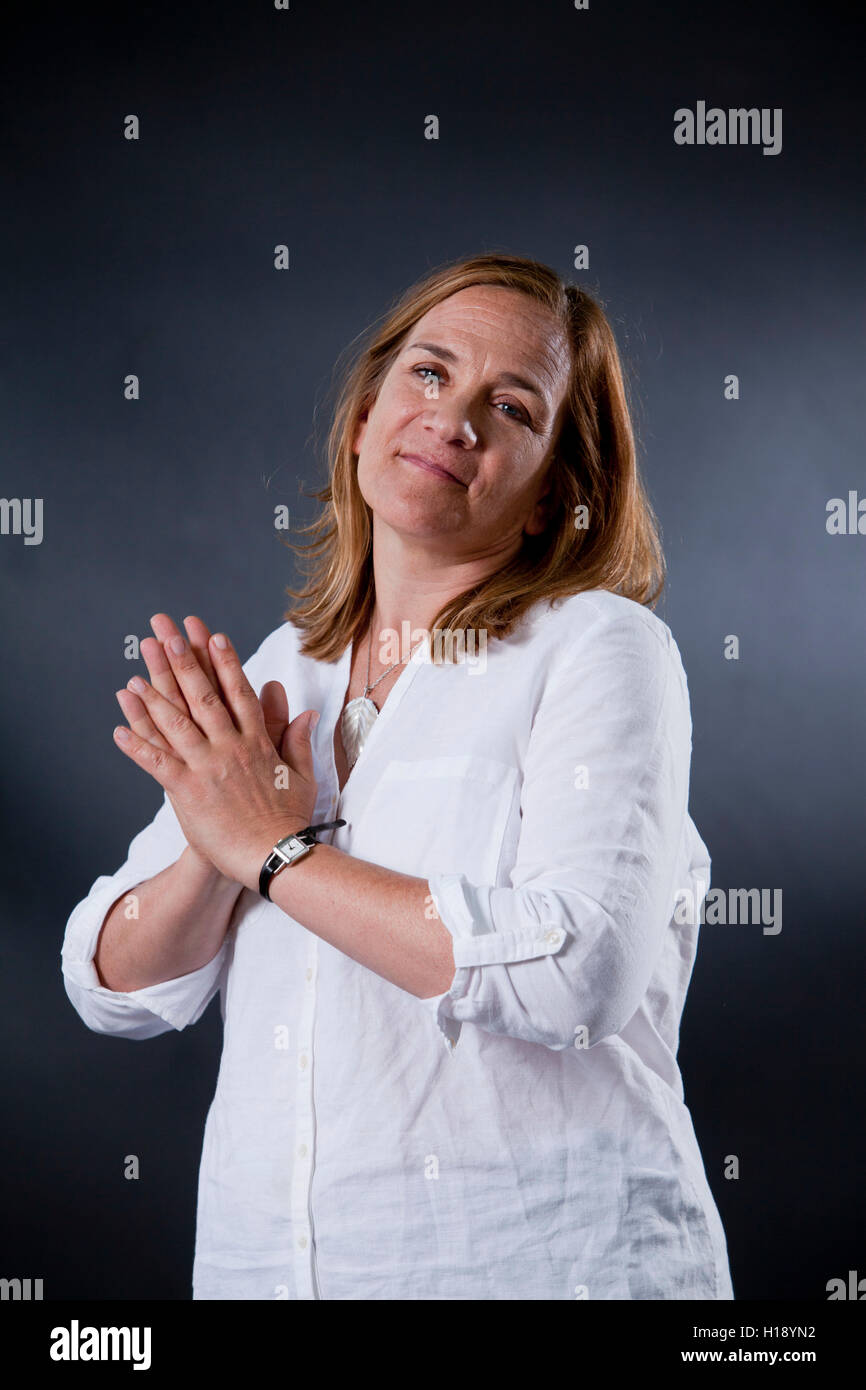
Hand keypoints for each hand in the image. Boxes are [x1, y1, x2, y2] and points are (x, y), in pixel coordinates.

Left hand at [113, 617, 319, 890]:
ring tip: (135, 673)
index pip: (238, 692)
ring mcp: (208, 767)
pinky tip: (119, 729)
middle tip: (166, 634)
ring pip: (176, 724)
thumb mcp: (303, 776)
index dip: (224, 662)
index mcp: (257, 742)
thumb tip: (306, 713)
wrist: (276, 855)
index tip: (212, 636)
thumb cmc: (290, 820)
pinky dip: (137, 746)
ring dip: (153, 696)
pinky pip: (157, 763)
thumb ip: (298, 740)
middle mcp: (230, 747)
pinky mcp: (189, 791)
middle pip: (202, 696)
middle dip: (182, 662)